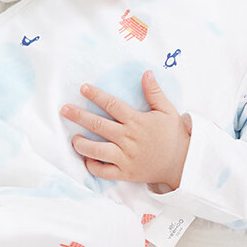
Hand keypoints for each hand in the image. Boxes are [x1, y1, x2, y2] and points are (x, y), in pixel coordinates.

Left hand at [61, 72, 189, 189]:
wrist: (182, 163)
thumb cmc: (173, 135)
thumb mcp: (167, 111)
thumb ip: (155, 92)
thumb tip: (146, 73)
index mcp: (136, 122)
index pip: (112, 105)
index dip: (96, 95)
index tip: (83, 88)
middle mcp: (128, 139)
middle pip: (98, 125)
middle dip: (79, 116)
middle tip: (64, 110)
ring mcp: (125, 157)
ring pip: (97, 150)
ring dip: (82, 144)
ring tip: (73, 138)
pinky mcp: (125, 173)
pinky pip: (104, 172)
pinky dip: (93, 167)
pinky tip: (87, 159)